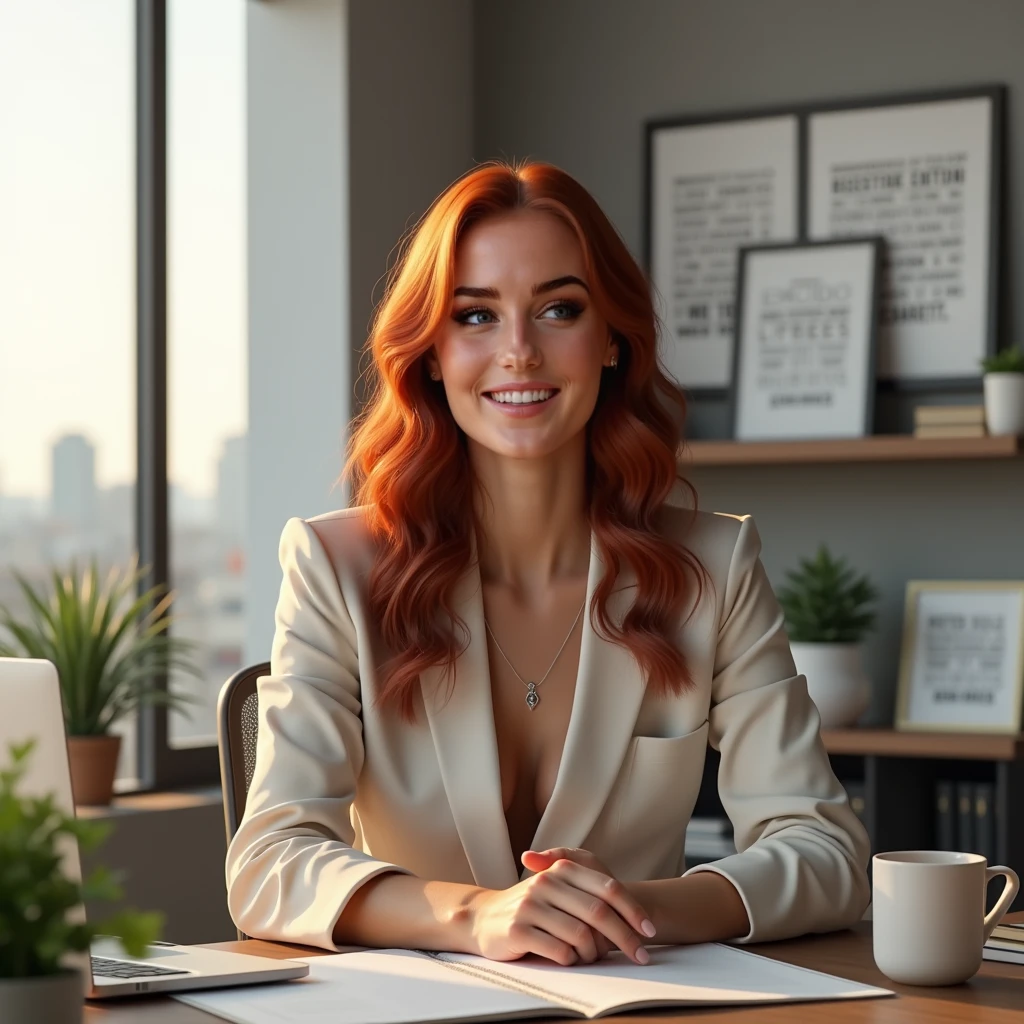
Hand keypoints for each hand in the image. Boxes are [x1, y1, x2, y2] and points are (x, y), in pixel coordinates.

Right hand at [466, 849, 654, 966]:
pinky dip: (572, 961)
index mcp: (561, 868)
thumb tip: (636, 911)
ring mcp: (531, 906)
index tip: (649, 931)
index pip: (608, 888)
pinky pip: (559, 952)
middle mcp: (546, 883)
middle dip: (626, 937)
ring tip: (593, 958)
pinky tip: (570, 960)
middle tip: (641, 956)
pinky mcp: (518, 930)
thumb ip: (592, 887)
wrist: (485, 917)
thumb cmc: (534, 904)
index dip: (633, 910)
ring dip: (594, 953)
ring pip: (581, 936)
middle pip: (599, 912)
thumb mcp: (559, 884)